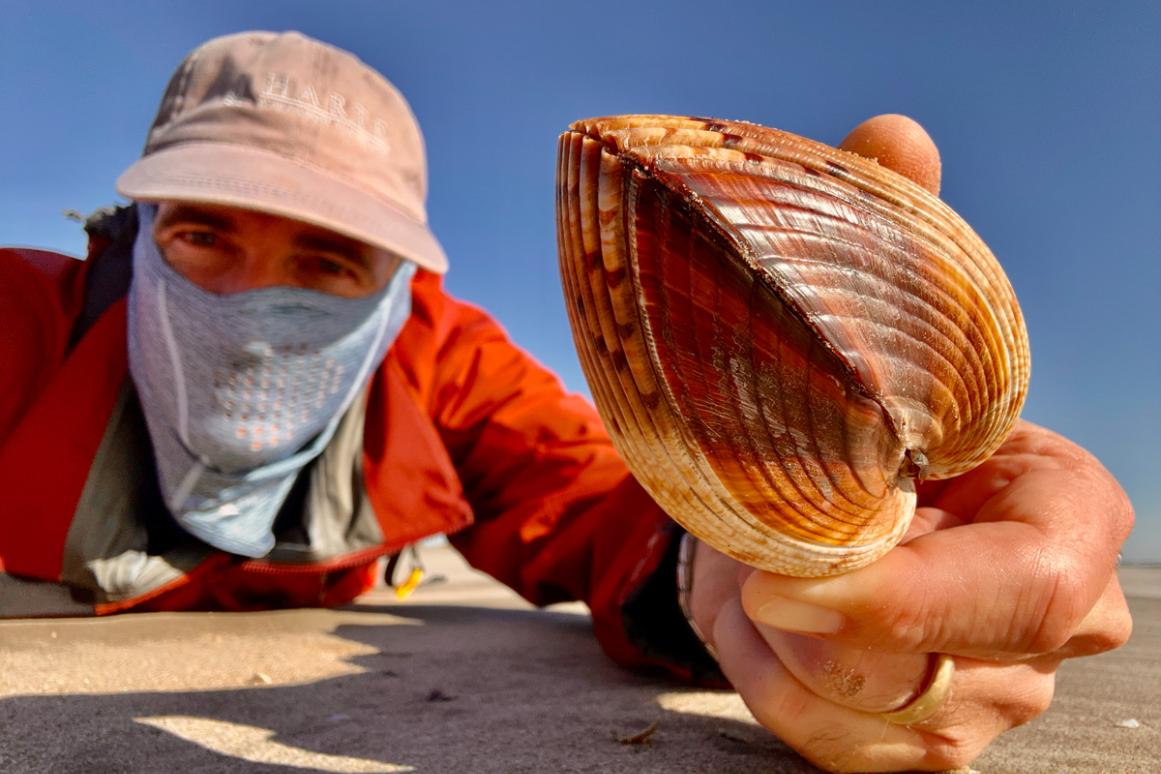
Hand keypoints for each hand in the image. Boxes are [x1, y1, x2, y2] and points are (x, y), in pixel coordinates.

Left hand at [685, 116, 1134, 772]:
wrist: (806, 514)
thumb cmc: (851, 425)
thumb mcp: (870, 340)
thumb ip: (893, 244)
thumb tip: (895, 138)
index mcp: (1066, 512)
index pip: (1043, 582)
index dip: (920, 592)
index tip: (788, 578)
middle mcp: (1054, 622)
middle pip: (962, 669)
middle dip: (834, 634)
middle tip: (754, 574)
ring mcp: (993, 696)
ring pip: (885, 721)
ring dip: (788, 657)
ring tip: (762, 578)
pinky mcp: (925, 747)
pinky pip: (841, 756)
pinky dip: (776, 697)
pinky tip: (764, 633)